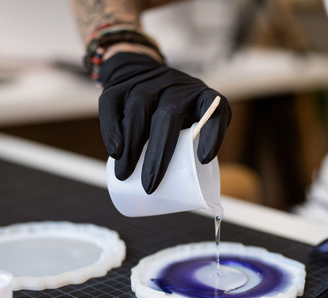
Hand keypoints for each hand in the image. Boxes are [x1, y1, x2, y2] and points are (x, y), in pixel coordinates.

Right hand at [98, 52, 231, 192]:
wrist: (138, 71)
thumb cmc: (174, 112)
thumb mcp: (192, 120)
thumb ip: (194, 147)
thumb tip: (191, 196)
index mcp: (201, 97)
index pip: (215, 108)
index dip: (213, 132)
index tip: (204, 159)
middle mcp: (176, 86)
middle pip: (168, 116)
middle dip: (158, 154)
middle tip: (150, 186)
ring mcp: (147, 83)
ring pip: (138, 111)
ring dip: (130, 147)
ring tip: (125, 175)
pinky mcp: (119, 87)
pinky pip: (112, 107)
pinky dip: (112, 130)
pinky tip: (114, 152)